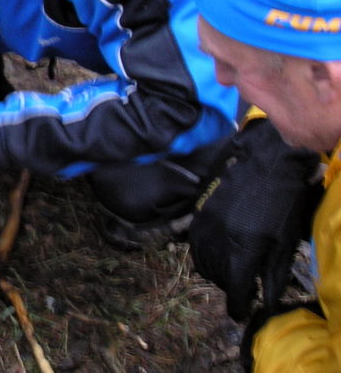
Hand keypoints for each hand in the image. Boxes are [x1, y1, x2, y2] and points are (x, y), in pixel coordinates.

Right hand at [188, 118, 322, 319]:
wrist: (265, 166)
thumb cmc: (282, 205)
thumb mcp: (284, 243)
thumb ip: (274, 275)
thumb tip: (266, 303)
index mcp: (243, 249)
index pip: (234, 290)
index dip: (237, 306)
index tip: (241, 313)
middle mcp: (220, 240)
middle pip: (217, 278)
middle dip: (229, 288)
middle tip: (245, 287)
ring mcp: (206, 226)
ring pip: (202, 264)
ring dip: (216, 273)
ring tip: (232, 271)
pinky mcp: (200, 214)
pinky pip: (194, 246)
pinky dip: (204, 257)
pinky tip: (218, 255)